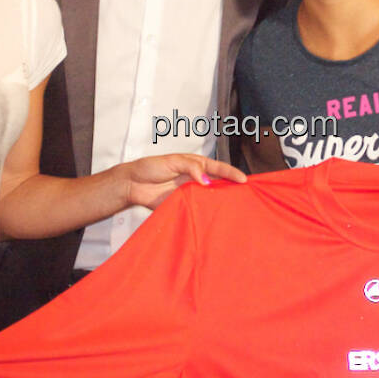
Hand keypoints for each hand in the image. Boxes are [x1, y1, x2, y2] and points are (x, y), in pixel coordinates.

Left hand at [115, 154, 245, 209]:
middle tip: (245, 196)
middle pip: (218, 184)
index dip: (231, 174)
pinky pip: (197, 209)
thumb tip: (206, 181)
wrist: (133, 184)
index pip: (218, 168)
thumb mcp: (173, 161)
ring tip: (234, 208)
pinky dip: (206, 212)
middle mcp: (196, 179)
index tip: (244, 180)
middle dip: (231, 189)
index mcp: (197, 165)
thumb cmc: (151, 167)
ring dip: (219, 202)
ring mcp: (191, 193)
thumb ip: (191, 168)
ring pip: (210, 198)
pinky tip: (213, 216)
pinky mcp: (183, 206)